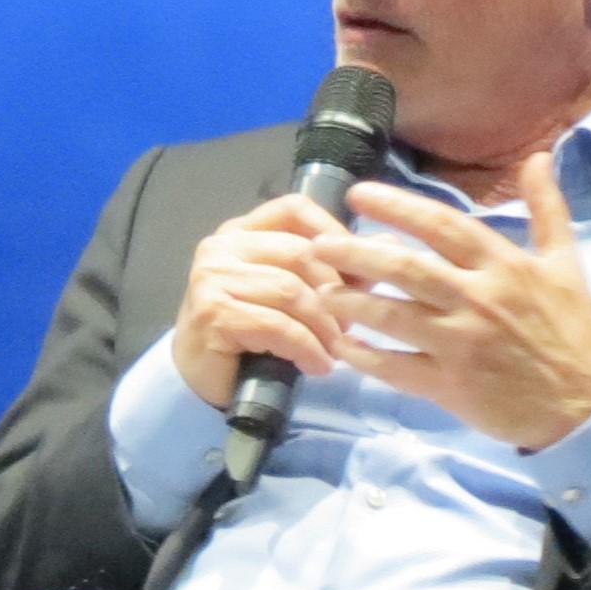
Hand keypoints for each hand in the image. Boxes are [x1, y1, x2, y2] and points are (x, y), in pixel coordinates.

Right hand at [167, 193, 352, 410]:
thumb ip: (334, 268)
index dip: (333, 232)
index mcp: (241, 231)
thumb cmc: (250, 335)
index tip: (358, 271)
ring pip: (291, 291)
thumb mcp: (294, 294)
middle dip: (335, 293)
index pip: (293, 209)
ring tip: (334, 350)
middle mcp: (222, 246)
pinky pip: (276, 325)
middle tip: (349, 328)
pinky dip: (306, 347)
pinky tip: (317, 365)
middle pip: (300, 253)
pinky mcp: (212, 313)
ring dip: (324, 326)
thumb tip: (389, 242)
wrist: (202, 380)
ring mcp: (213, 277)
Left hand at [325, 156, 590, 451]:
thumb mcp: (568, 264)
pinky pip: (397, 369)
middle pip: (407, 269)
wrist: (584, 407)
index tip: (358, 194)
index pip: (442, 226)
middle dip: (357, 253)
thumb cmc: (573, 333)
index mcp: (504, 266)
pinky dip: (366, 358)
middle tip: (318, 244)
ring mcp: (462, 345)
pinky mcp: (451, 387)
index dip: (397, 207)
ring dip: (352, 302)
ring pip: (394, 318)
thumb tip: (539, 156)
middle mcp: (479, 300)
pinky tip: (342, 347)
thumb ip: (547, 208)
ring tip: (320, 291)